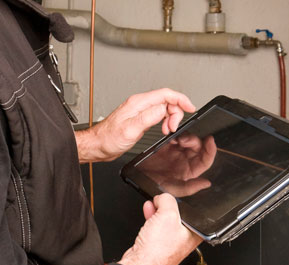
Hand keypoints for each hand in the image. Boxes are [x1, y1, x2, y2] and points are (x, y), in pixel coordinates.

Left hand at [75, 89, 195, 162]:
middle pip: (166, 100)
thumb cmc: (109, 138)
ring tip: (167, 130)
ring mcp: (140, 110)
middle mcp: (140, 104)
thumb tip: (164, 109)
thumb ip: (148, 117)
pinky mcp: (140, 118)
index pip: (165, 94)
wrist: (98, 145)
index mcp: (138, 103)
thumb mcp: (131, 129)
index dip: (180, 99)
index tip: (190, 108)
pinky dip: (164, 121)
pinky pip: (158, 114)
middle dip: (176, 112)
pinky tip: (163, 130)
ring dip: (170, 118)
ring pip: (163, 107)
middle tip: (173, 127)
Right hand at [118, 193, 199, 264]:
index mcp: (195, 235)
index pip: (195, 212)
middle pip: (179, 216)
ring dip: (158, 211)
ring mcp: (171, 244)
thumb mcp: (168, 215)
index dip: (184, 202)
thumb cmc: (158, 251)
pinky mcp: (158, 246)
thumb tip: (163, 197)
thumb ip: (168, 200)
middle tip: (161, 202)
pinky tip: (148, 213)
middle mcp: (185, 241)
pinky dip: (152, 219)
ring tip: (152, 206)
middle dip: (169, 206)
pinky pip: (157, 228)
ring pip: (166, 221)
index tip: (176, 197)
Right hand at [138, 133, 216, 196]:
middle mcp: (186, 162)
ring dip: (186, 137)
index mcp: (190, 172)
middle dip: (195, 141)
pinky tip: (172, 138)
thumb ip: (190, 188)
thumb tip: (206, 184)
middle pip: (199, 148)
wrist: (138, 176)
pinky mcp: (169, 145)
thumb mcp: (173, 189)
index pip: (205, 160)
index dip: (210, 151)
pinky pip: (178, 136)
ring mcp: (178, 153)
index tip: (210, 141)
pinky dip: (177, 134)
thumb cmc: (154, 184)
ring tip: (178, 140)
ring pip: (189, 141)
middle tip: (186, 141)